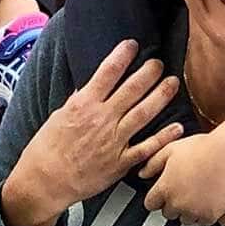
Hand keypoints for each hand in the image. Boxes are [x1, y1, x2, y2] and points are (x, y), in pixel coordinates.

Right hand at [2, 41, 180, 225]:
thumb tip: (90, 86)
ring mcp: (114, 141)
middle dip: (148, 72)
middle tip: (158, 63)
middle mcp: (102, 120)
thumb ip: (79, 101)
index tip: (133, 44)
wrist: (46, 181)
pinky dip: (164, 138)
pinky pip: (147, 148)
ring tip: (173, 83)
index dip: (122, 55)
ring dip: (161, 96)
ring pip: (143, 113)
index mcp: (84, 105)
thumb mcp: (59, 116)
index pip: (107, 72)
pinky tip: (178, 127)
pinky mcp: (121, 162)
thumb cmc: (47, 149)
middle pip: (132, 89)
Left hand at [139, 127, 224, 222]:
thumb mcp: (172, 149)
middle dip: (172, 204)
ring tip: (196, 194)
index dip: (156, 197)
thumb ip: (153, 163)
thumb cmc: (202, 148)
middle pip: (167, 213)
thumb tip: (142, 173)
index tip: (162, 193)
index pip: (150, 204)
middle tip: (182, 190)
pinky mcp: (210, 215)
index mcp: (165, 188)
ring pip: (185, 219)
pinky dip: (204, 214)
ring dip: (188, 210)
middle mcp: (177, 203)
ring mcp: (194, 211)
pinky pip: (203, 221)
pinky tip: (208, 200)